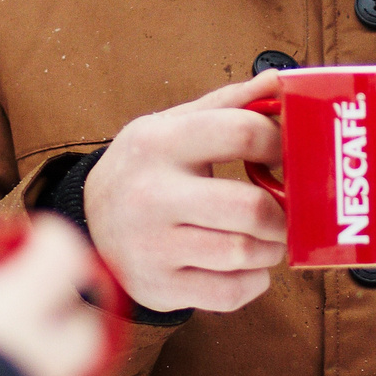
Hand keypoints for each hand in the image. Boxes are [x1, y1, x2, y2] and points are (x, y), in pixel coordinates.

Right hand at [80, 70, 287, 314]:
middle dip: (284, 213)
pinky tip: (245, 267)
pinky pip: (230, 293)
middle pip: (251, 208)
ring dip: (271, 249)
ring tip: (265, 239)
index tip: (288, 157)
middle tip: (285, 212)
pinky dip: (253, 282)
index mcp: (159, 143)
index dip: (281, 145)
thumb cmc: (147, 170)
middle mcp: (151, 194)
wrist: (88, 223)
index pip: (242, 133)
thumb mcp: (173, 126)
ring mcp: (152, 246)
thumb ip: (229, 104)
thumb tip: (282, 82)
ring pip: (244, 253)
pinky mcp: (158, 287)